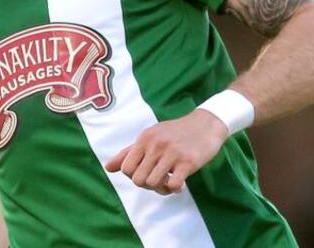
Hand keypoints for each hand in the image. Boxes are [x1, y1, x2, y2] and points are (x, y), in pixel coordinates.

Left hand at [104, 109, 228, 194]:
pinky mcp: (188, 162)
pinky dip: (174, 189)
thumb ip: (129, 152)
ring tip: (169, 182)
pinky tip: (180, 182)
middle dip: (147, 185)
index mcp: (145, 138)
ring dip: (161, 189)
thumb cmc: (176, 132)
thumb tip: (107, 168)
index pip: (126, 168)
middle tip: (159, 179)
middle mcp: (156, 144)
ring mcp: (172, 153)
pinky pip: (173, 185)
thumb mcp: (151, 136)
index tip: (146, 172)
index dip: (134, 176)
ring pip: (153, 183)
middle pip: (138, 179)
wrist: (206, 124)